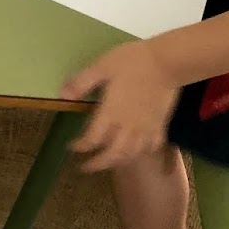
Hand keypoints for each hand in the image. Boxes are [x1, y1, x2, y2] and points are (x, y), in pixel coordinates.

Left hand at [63, 42, 179, 172]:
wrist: (166, 62)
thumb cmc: (131, 62)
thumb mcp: (101, 66)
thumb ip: (82, 82)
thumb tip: (62, 95)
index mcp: (111, 113)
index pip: (92, 138)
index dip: (80, 146)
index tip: (72, 147)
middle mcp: (128, 127)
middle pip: (112, 154)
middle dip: (97, 163)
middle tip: (85, 167)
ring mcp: (145, 129)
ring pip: (131, 154)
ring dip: (117, 162)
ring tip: (107, 162)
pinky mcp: (159, 126)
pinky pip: (150, 147)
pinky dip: (141, 153)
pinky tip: (136, 151)